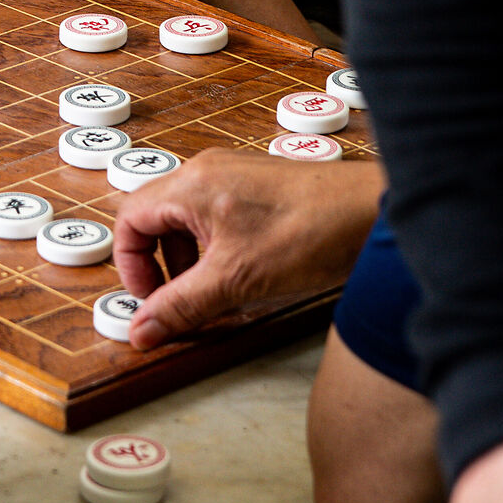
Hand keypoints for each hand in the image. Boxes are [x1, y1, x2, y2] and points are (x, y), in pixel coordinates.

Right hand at [112, 150, 381, 347]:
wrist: (372, 213)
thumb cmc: (312, 231)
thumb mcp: (235, 281)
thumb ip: (182, 306)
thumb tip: (141, 330)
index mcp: (191, 185)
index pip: (130, 219)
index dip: (131, 267)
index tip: (149, 302)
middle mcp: (207, 172)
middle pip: (157, 221)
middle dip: (162, 269)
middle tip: (180, 304)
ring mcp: (234, 178)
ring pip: (189, 223)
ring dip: (191, 263)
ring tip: (215, 296)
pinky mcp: (259, 190)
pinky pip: (218, 220)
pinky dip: (218, 253)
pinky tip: (244, 279)